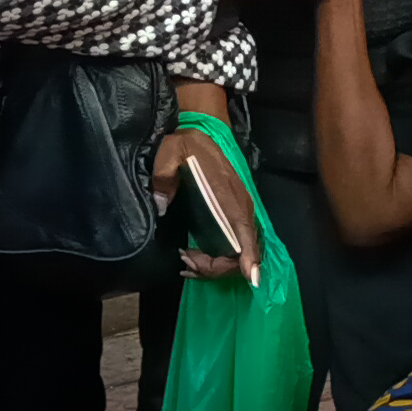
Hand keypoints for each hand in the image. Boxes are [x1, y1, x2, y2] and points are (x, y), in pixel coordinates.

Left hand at [151, 126, 260, 286]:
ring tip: (186, 261)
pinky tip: (196, 257)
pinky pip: (235, 245)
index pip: (245, 231)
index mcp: (228, 195)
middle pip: (241, 251)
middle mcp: (240, 207)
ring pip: (238, 252)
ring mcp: (240, 212)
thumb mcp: (170, 154)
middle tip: (185, 263)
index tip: (251, 277)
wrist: (201, 133)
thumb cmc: (186, 145)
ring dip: (215, 265)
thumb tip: (160, 207)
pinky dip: (218, 258)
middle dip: (215, 267)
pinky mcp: (235, 215)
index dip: (249, 256)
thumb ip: (164, 178)